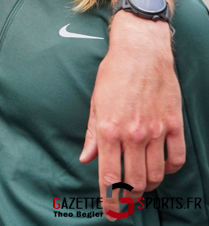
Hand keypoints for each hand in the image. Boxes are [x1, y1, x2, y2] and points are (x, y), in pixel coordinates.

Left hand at [80, 12, 183, 220]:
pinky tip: (163, 168)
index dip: (109, 197)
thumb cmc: (114, 74)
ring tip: (143, 186)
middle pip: (134, 181)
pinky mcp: (174, 125)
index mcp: (108, 130)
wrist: (141, 53)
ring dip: (149, 186)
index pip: (109, 176)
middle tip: (126, 201)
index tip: (109, 209)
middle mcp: (132, 134)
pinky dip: (171, 169)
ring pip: (156, 174)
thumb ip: (92, 134)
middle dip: (129, 197)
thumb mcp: (95, 103)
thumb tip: (86, 158)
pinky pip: (176, 158)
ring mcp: (156, 131)